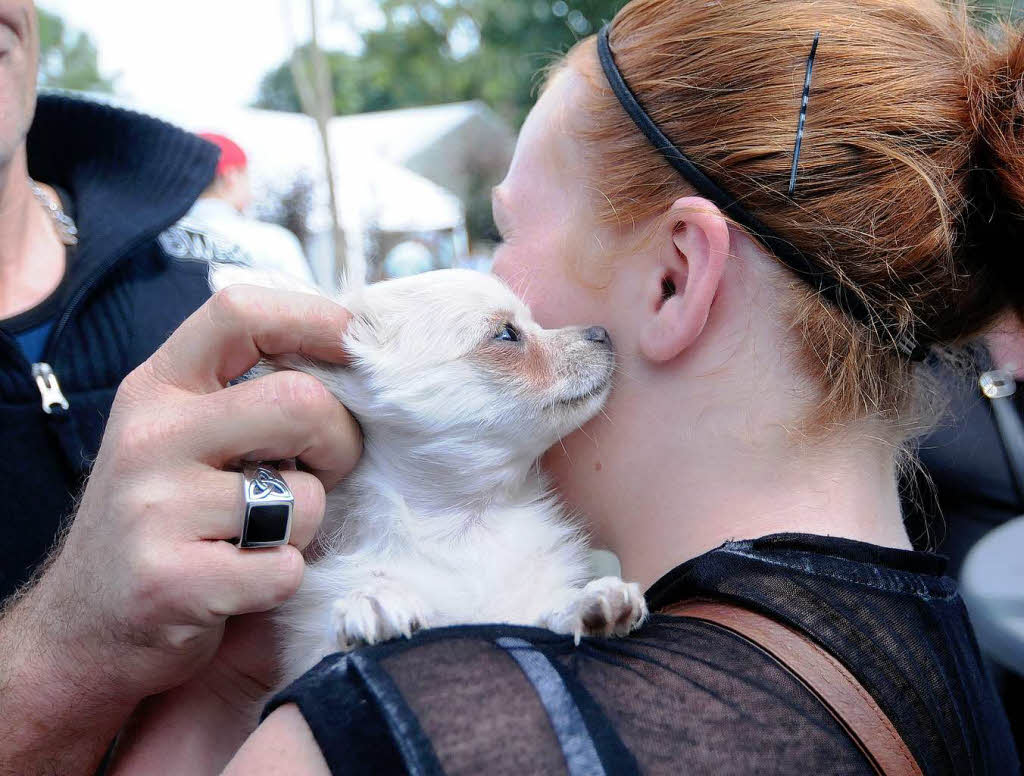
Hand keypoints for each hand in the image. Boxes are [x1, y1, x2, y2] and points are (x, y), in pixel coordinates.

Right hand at [1, 286, 360, 760]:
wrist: (83, 628)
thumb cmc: (162, 519)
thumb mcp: (180, 435)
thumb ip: (244, 393)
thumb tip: (351, 359)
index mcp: (158, 388)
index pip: (239, 313)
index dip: (314, 319)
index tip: (355, 345)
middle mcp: (150, 436)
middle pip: (299, 400)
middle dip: (341, 441)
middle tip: (326, 470)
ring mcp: (154, 508)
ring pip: (305, 496)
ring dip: (309, 524)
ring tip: (264, 535)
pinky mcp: (170, 582)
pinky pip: (286, 568)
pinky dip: (284, 580)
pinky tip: (243, 583)